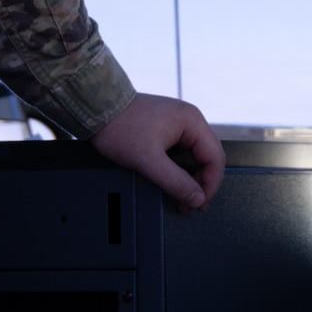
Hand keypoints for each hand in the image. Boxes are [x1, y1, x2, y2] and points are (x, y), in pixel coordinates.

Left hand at [91, 93, 224, 209]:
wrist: (97, 108)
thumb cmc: (119, 127)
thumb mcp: (148, 161)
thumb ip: (176, 182)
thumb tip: (197, 199)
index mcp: (192, 121)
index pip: (215, 158)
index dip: (210, 185)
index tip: (199, 204)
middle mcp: (190, 119)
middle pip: (208, 157)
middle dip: (201, 183)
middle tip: (189, 204)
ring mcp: (179, 122)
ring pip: (195, 155)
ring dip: (189, 177)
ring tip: (179, 196)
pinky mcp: (167, 127)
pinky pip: (182, 151)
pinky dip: (179, 168)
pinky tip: (170, 180)